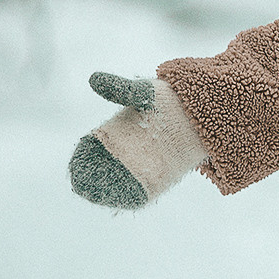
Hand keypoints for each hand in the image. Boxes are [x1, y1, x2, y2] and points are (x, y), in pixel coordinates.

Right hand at [69, 72, 207, 208]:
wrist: (202, 112)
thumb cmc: (169, 101)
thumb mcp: (144, 92)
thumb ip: (122, 90)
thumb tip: (93, 79)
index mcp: (120, 131)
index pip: (94, 148)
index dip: (84, 157)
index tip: (77, 164)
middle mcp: (129, 150)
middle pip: (104, 168)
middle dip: (92, 179)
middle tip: (84, 185)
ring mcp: (144, 165)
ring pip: (120, 182)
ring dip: (107, 190)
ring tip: (98, 194)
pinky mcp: (160, 178)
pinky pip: (141, 193)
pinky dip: (129, 197)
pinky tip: (120, 200)